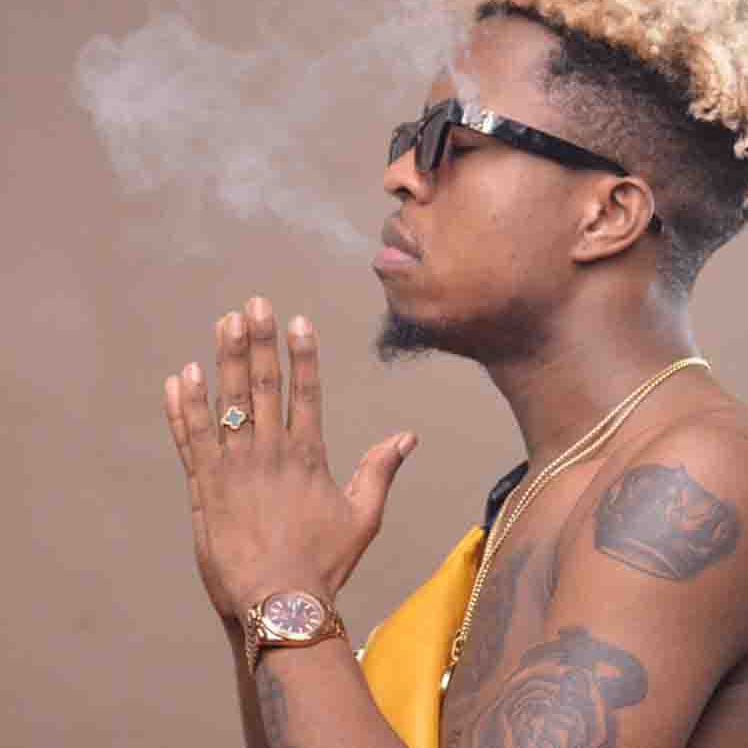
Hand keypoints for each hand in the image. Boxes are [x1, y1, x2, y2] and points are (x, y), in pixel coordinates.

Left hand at [163, 296, 416, 622]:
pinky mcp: (204, 487)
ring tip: (223, 323)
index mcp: (307, 456)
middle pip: (261, 386)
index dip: (302, 354)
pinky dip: (183, 408)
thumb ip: (380, 470)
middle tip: (254, 304)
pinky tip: (181, 377)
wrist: (277, 603)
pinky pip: (190, 439)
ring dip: (222, 360)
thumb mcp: (364, 516)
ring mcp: (232, 468)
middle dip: (258, 341)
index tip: (298, 321)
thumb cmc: (325, 562)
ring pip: (224, 403)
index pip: (305, 392)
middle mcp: (268, 453)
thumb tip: (408, 436)